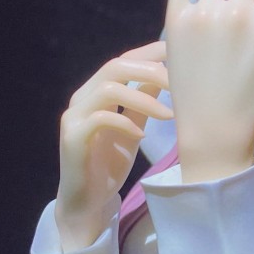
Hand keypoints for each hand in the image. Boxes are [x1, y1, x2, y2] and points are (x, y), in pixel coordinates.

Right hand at [55, 41, 170, 250]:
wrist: (87, 201)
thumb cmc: (109, 163)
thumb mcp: (133, 126)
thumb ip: (143, 101)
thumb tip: (165, 76)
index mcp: (97, 91)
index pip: (124, 60)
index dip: (151, 52)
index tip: (180, 52)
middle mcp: (82, 97)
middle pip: (115, 66)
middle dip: (150, 70)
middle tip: (179, 84)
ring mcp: (75, 116)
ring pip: (108, 88)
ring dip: (143, 99)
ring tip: (168, 115)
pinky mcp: (73, 137)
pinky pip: (100, 118)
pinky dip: (125, 122)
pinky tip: (142, 135)